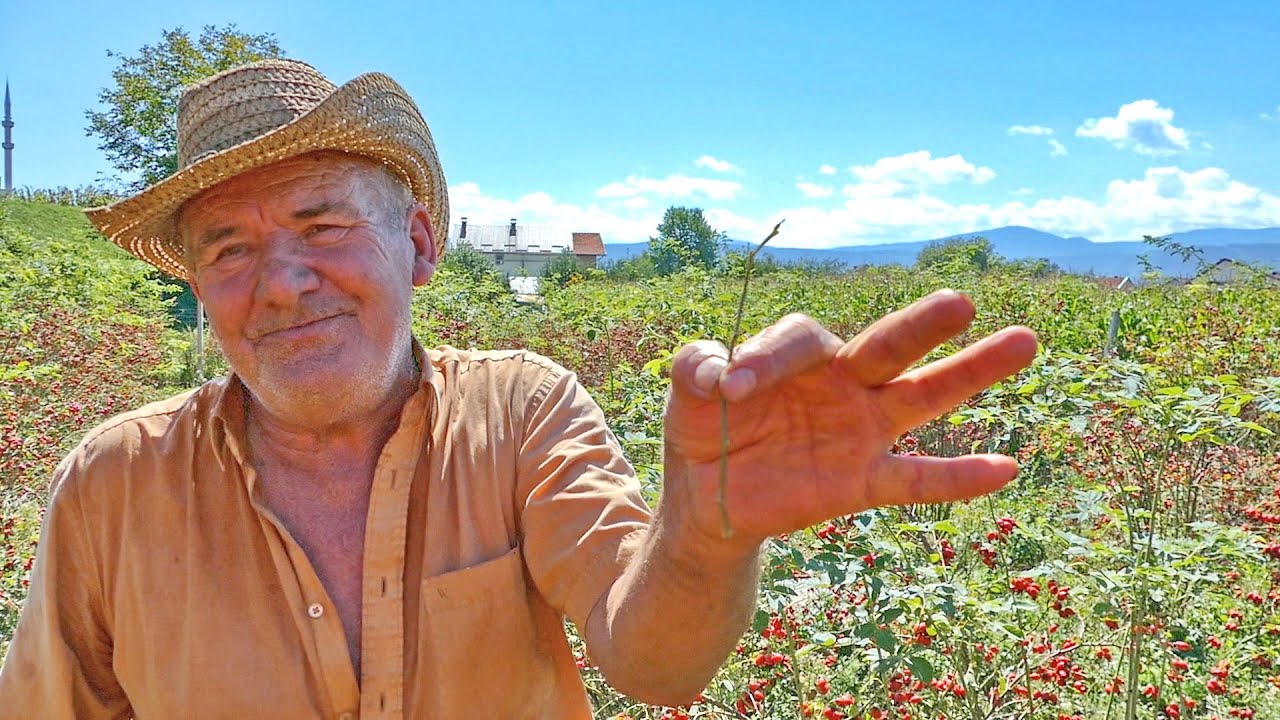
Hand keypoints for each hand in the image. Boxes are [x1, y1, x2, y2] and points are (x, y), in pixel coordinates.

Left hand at [661, 289, 1037, 548]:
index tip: (733, 389)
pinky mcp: (862, 479)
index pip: (803, 339)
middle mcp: (843, 382)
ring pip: (922, 396)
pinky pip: (916, 478)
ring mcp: (860, 429)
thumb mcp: (685, 394)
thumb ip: (694, 366)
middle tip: (961, 302)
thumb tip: (723, 371)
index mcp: (801, 354)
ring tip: (1022, 342)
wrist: (707, 497)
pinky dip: (957, 477)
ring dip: (969, 372)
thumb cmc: (704, 430)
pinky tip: (1004, 469)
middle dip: (922, 325)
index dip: (770, 358)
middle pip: (889, 345)